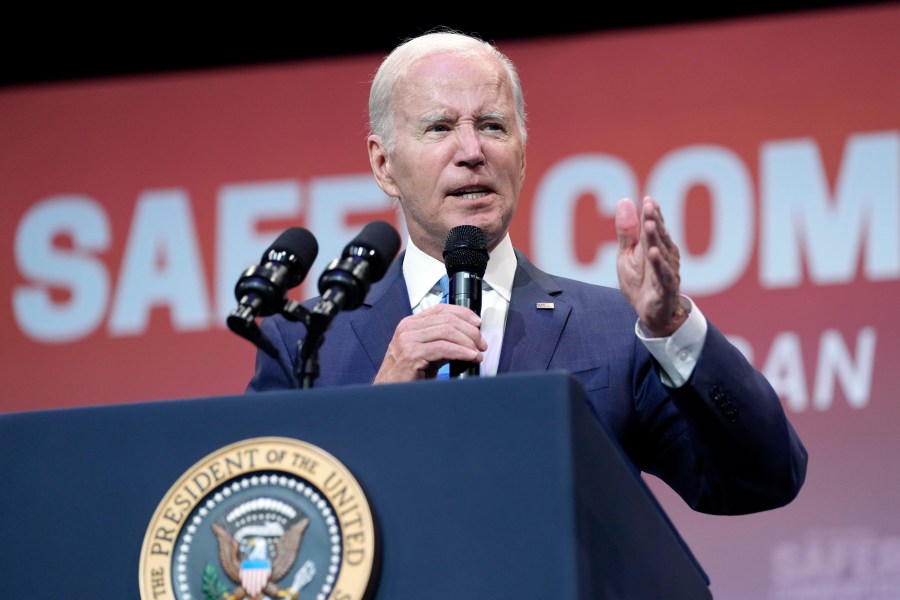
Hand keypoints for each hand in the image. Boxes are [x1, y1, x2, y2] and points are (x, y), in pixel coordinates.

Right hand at [374, 303, 486, 382]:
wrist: (390, 391)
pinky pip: (444, 348)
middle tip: (481, 343)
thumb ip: (442, 341)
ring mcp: (408, 339)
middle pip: (448, 319)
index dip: (464, 314)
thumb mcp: (426, 352)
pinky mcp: (412, 353)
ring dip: (468, 342)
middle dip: (470, 331)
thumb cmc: (407, 374)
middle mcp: (408, 327)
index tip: (477, 323)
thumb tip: (468, 338)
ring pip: (447, 331)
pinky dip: (461, 352)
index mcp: (411, 323)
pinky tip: (470, 357)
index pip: (442, 308)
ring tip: (477, 352)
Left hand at [615, 196, 685, 336]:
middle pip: (659, 236)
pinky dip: (658, 264)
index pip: (654, 226)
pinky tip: (653, 253)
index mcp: (656, 245)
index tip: (648, 199)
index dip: (652, 213)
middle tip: (649, 206)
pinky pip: (663, 275)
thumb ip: (627, 231)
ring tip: (650, 225)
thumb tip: (624, 201)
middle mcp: (666, 255)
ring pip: (662, 252)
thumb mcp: (627, 255)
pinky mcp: (666, 288)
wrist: (650, 313)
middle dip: (654, 221)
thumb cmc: (640, 281)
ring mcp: (668, 271)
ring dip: (656, 238)